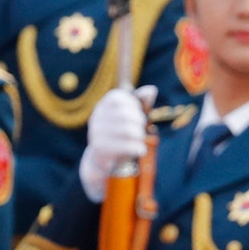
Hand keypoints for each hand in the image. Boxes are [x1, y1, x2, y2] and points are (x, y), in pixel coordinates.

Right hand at [78, 85, 156, 202]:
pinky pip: (127, 146)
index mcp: (103, 105)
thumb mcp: (131, 117)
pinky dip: (139, 148)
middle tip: (141, 130)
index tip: (138, 114)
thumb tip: (152, 89)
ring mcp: (96, 132)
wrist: (102, 159)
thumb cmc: (120, 134)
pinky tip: (140, 150)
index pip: (119, 97)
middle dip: (140, 123)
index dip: (134, 105)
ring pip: (128, 131)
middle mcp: (96, 116)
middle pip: (126, 114)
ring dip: (140, 137)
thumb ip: (142, 103)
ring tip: (139, 140)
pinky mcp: (100, 148)